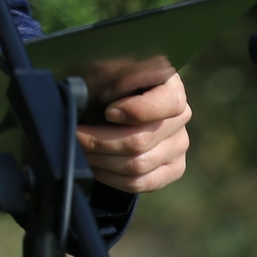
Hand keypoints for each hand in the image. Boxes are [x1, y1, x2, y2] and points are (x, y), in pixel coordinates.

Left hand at [77, 72, 191, 193]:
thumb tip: (113, 110)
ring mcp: (180, 144)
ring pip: (139, 165)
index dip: (137, 111)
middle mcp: (181, 114)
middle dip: (100, 141)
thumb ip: (112, 82)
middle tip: (75, 136)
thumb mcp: (102, 73)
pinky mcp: (174, 168)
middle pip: (142, 141)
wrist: (100, 104)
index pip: (169, 103)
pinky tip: (94, 166)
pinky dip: (112, 178)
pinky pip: (143, 183)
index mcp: (169, 84)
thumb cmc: (100, 83)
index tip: (108, 112)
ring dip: (101, 160)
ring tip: (80, 150)